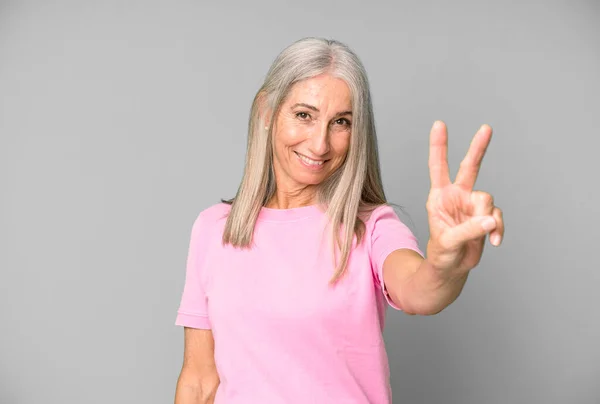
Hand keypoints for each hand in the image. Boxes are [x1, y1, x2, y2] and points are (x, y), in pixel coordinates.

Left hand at [425, 121, 504, 276]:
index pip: (438, 167)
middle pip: (469, 167)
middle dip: (478, 147)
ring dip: (486, 219)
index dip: (439, 146)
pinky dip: (498, 230)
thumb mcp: (448, 242)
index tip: (439, 124)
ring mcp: (472, 205)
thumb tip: (490, 221)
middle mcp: (457, 196)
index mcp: (439, 197)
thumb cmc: (442, 252)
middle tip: (486, 127)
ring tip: (478, 236)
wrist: (452, 267)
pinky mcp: (486, 216)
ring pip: (488, 200)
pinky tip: (494, 242)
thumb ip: (468, 230)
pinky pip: (497, 217)